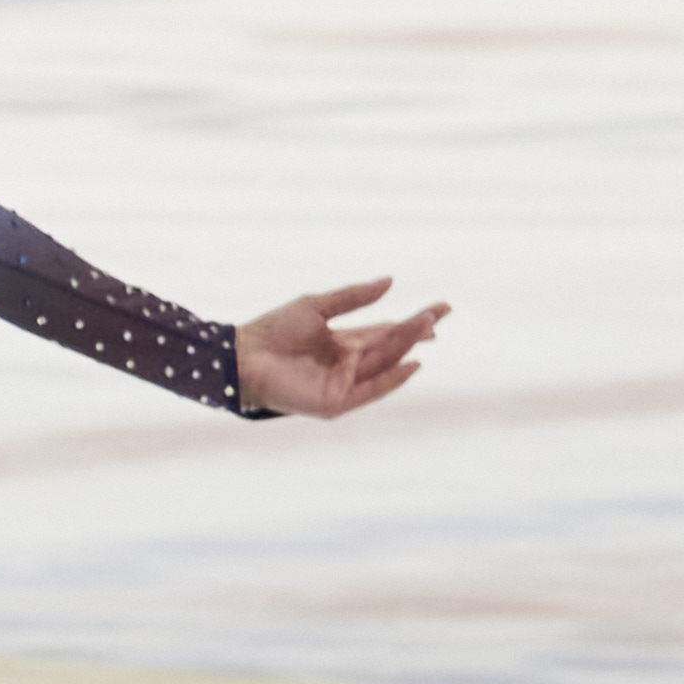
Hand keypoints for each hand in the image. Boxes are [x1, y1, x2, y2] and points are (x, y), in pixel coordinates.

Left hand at [236, 279, 445, 419]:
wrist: (243, 355)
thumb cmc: (273, 330)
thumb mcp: (317, 307)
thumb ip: (353, 297)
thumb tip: (390, 281)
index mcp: (343, 342)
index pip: (385, 331)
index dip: (412, 323)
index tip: (440, 310)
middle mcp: (348, 364)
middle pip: (389, 346)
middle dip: (414, 331)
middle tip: (437, 314)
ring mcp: (344, 383)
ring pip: (383, 364)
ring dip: (406, 348)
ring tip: (427, 328)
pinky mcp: (336, 402)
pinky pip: (370, 391)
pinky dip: (392, 380)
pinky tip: (411, 364)